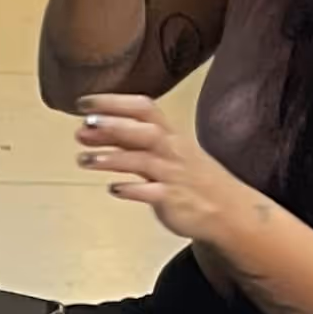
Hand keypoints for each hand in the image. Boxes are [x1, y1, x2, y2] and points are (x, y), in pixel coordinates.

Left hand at [73, 90, 260, 245]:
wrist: (229, 211)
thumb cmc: (190, 178)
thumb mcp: (163, 152)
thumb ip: (127, 142)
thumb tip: (87, 131)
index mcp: (170, 134)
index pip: (143, 108)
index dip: (114, 102)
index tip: (84, 103)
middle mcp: (171, 150)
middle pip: (144, 130)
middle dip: (114, 125)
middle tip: (83, 126)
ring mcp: (173, 175)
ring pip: (142, 160)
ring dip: (112, 158)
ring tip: (83, 159)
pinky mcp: (173, 200)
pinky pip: (151, 193)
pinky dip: (131, 189)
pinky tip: (113, 188)